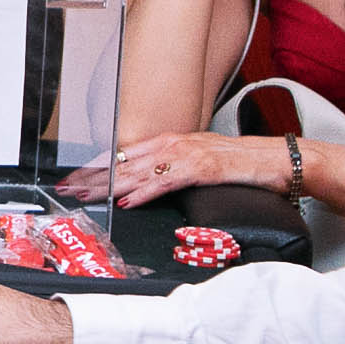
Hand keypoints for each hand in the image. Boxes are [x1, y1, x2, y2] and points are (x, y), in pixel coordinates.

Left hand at [90, 130, 286, 208]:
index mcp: (171, 141)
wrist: (277, 159)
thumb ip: (171, 168)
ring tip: (85, 196)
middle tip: (67, 189)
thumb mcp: (199, 161)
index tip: (74, 178)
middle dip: (92, 177)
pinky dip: (143, 193)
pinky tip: (126, 201)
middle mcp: (175, 144)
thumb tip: (144, 183)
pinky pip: (165, 182)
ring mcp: (187, 155)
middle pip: (124, 162)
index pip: (125, 154)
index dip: (96, 167)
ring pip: (138, 172)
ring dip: (108, 186)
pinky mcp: (202, 169)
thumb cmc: (241, 162)